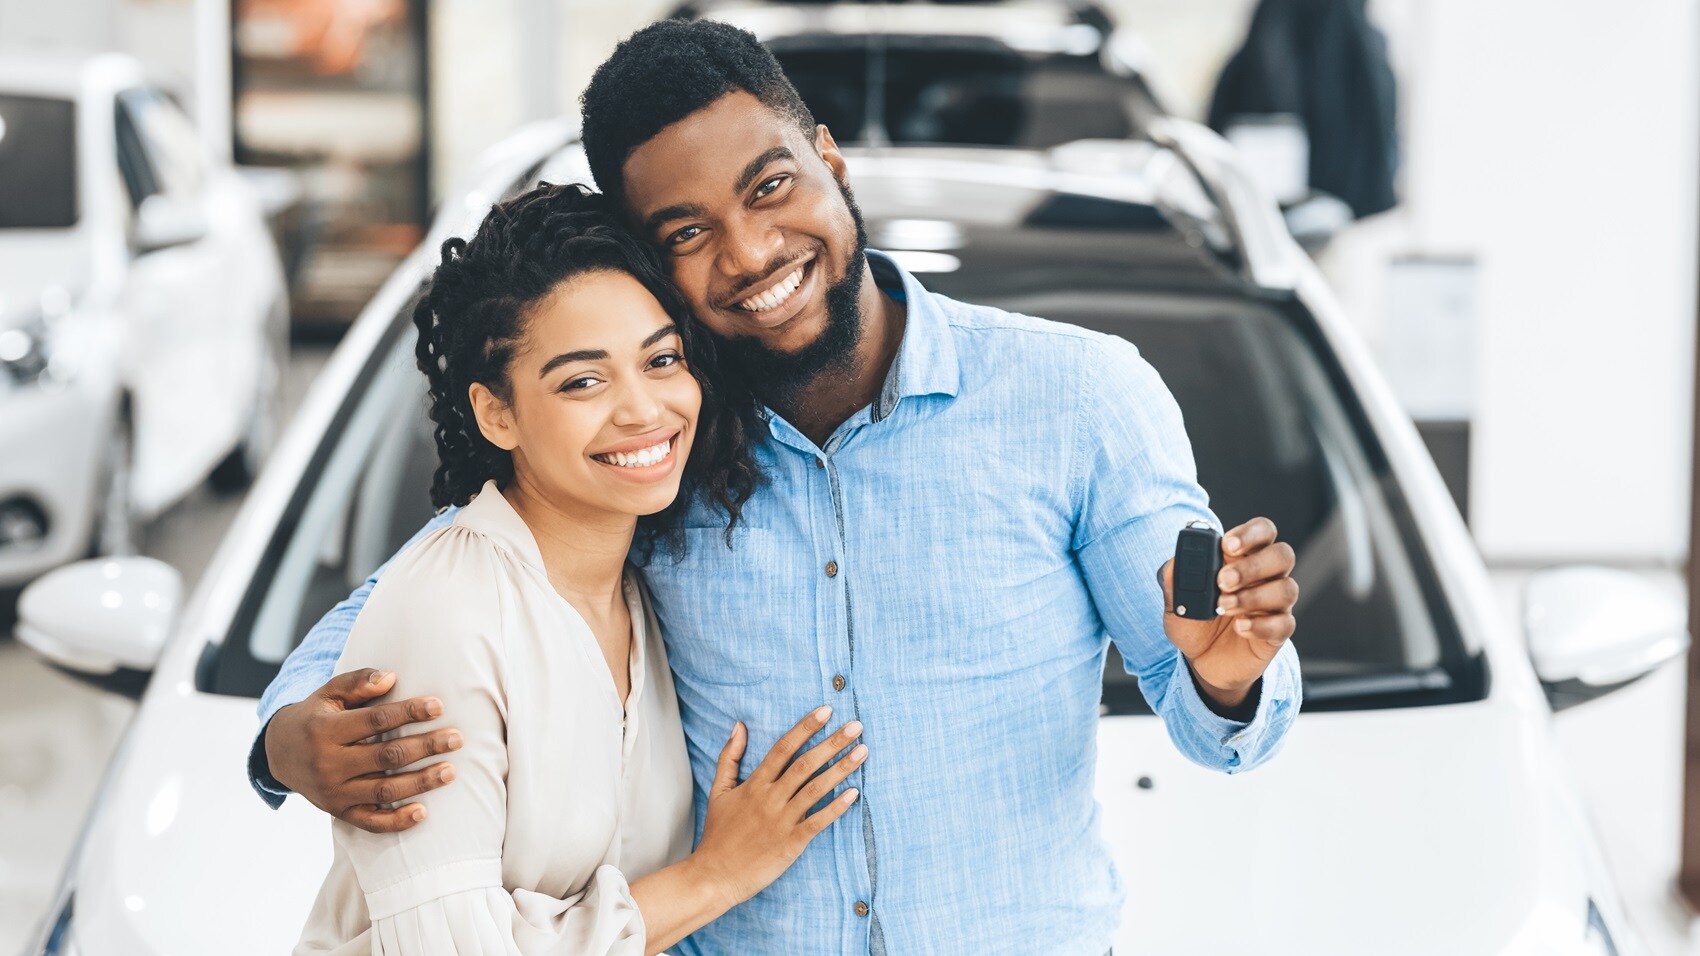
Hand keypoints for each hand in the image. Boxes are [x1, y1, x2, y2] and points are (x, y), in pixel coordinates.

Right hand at [263, 668, 464, 831]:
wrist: (279, 754)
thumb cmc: (315, 716)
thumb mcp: (329, 693)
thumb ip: (358, 683)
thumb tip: (391, 678)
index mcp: (325, 730)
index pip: (376, 720)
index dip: (408, 713)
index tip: (438, 706)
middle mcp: (328, 763)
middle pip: (386, 756)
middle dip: (425, 747)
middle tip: (456, 738)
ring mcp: (334, 792)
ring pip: (384, 790)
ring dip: (420, 782)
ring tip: (450, 771)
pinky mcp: (339, 812)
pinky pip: (370, 822)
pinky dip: (396, 821)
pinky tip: (422, 811)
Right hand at [689, 707, 865, 906]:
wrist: (714, 875)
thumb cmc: (718, 834)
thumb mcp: (718, 791)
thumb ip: (729, 757)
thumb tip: (739, 725)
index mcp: (754, 784)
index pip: (783, 748)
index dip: (805, 727)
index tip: (826, 711)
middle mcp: (770, 798)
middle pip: (805, 764)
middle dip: (832, 742)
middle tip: (856, 726)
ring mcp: (781, 820)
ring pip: (816, 789)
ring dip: (841, 769)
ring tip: (862, 751)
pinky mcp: (791, 843)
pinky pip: (818, 822)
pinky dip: (836, 807)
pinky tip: (854, 793)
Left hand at [1160, 517, 1298, 707]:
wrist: (1201, 661)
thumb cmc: (1194, 622)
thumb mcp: (1176, 600)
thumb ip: (1176, 577)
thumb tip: (1178, 560)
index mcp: (1242, 559)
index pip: (1263, 531)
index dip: (1251, 533)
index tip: (1228, 545)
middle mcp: (1265, 577)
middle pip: (1282, 555)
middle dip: (1253, 565)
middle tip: (1223, 581)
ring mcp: (1274, 605)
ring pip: (1286, 588)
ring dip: (1253, 596)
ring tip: (1224, 607)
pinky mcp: (1278, 632)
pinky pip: (1285, 623)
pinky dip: (1261, 624)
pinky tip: (1240, 627)